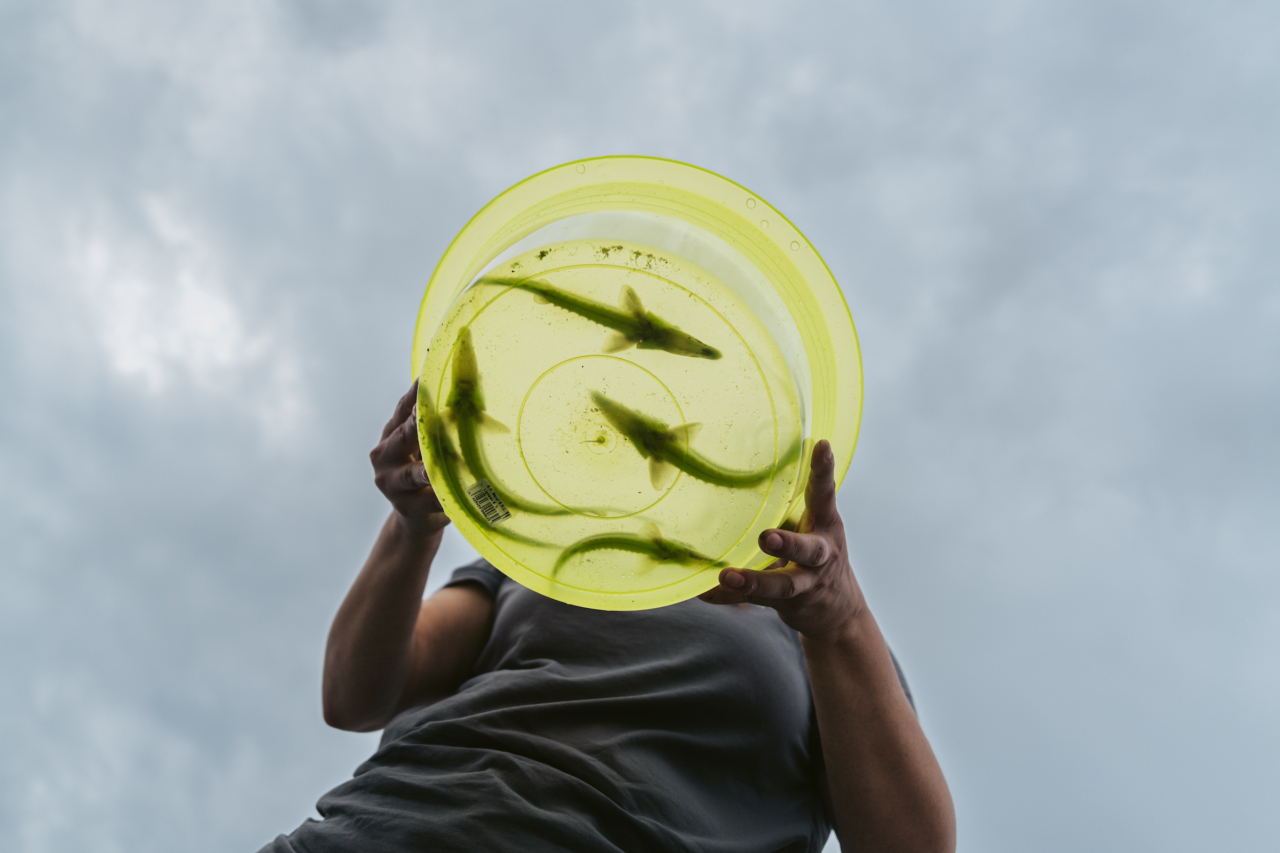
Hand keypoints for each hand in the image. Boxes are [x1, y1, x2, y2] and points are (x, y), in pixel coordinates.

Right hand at [370, 380, 449, 536]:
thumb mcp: (426, 445)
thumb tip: (473, 395)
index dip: (415, 393)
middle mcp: (385, 456)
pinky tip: (455, 494)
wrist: (416, 518)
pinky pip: (430, 501)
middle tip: (429, 412)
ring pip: (412, 474)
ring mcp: (393, 484)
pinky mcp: (408, 508)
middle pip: (404, 436)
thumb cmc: (424, 471)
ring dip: (427, 469)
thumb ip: (439, 423)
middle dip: (417, 425)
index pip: (403, 408)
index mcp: (391, 434)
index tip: (427, 377)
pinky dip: (443, 497)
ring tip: (433, 466)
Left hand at [698, 440, 863, 639]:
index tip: (821, 446)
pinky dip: (729, 598)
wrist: (838, 611)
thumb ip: (796, 499)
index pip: (825, 495)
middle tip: (766, 537)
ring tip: (728, 576)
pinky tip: (706, 593)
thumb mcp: (814, 525)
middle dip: (788, 544)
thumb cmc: (817, 554)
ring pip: (784, 585)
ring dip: (755, 581)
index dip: (824, 471)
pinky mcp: (788, 604)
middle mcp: (821, 554)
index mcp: (825, 525)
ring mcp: (807, 583)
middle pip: (809, 550)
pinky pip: (756, 602)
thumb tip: (782, 447)